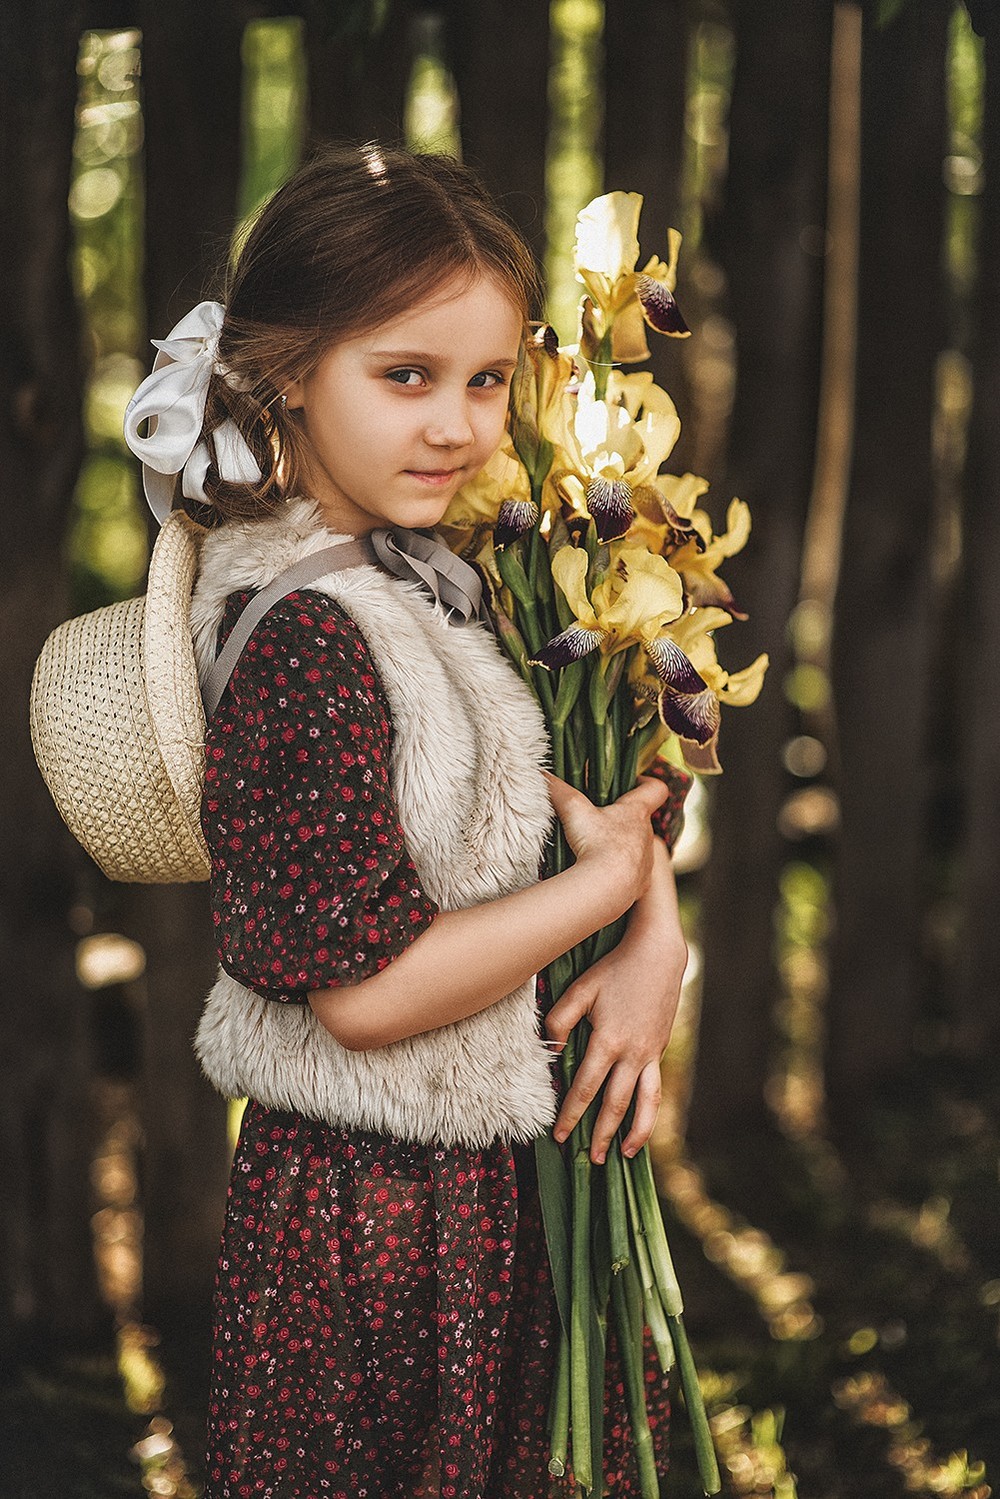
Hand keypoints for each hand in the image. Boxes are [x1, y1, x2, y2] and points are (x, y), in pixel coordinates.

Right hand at [544, 772, 668, 907]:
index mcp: (637, 813)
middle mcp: (647, 836)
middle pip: (641, 822)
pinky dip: (620, 874)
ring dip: (621, 848)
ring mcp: (646, 862)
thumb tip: (542, 774)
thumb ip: (558, 790)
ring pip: (638, 849)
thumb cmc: (596, 844)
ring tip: (596, 851)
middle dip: (622, 820)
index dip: (647, 783)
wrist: (607, 888)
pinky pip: (634, 876)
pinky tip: (602, 875)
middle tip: (599, 820)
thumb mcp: (573, 810)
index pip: (655, 789)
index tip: (633, 783)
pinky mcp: (641, 885)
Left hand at [544, 841, 686, 1163]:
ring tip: (624, 1155)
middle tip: (589, 1159)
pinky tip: (641, 1123)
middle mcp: (632, 1053)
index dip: (572, 1114)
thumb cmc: (614, 967)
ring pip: (645, 1103)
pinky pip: (656, 1088)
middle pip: (615, 1104)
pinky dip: (649, 1111)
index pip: (586, 1088)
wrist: (658, 952)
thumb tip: (551, 1051)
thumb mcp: (581, 988)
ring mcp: (650, 1052)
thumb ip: (560, 1019)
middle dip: (601, 1134)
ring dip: (634, 1132)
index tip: (560, 1137)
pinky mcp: (660, 1048)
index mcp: (608, 1040)